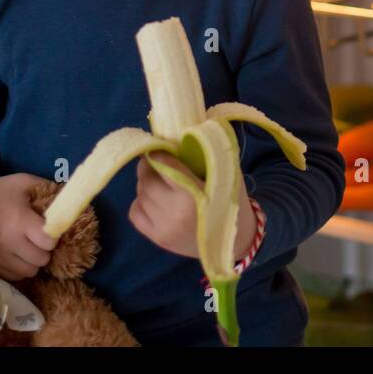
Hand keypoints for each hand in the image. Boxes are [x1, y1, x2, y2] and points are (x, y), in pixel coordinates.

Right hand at [0, 173, 56, 281]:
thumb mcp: (24, 182)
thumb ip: (49, 189)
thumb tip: (70, 202)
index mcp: (19, 220)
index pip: (49, 242)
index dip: (53, 236)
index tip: (49, 230)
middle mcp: (7, 242)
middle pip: (41, 260)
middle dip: (44, 250)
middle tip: (40, 240)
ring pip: (28, 271)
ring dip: (33, 261)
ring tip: (28, 247)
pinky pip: (13, 276)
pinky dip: (19, 268)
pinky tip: (16, 254)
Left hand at [128, 154, 255, 262]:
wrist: (237, 241)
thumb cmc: (232, 201)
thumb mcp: (228, 174)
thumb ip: (209, 154)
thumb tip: (186, 132)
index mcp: (193, 194)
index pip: (164, 165)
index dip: (158, 153)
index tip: (159, 147)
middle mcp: (174, 212)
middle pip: (147, 180)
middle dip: (149, 167)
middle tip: (156, 161)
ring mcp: (164, 228)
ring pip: (140, 194)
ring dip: (146, 183)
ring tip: (159, 180)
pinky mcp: (158, 239)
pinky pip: (135, 212)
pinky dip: (140, 201)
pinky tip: (154, 199)